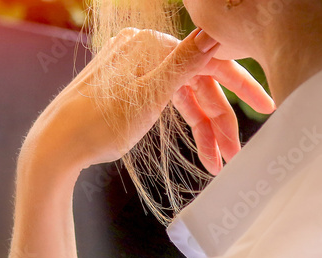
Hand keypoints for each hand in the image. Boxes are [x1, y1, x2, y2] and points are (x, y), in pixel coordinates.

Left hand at [26, 28, 274, 174]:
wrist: (54, 147)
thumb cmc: (98, 125)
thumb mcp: (149, 96)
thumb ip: (185, 63)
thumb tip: (216, 31)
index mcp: (149, 43)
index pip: (208, 59)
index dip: (240, 86)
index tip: (267, 106)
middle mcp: (141, 49)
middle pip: (196, 82)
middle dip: (217, 121)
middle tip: (235, 152)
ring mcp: (132, 68)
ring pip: (181, 96)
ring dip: (202, 129)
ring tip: (217, 162)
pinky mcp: (125, 88)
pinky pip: (164, 101)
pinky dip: (180, 124)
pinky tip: (198, 148)